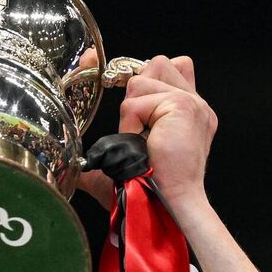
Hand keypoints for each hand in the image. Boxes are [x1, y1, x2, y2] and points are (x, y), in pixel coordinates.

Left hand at [78, 55, 216, 217]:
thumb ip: (112, 149)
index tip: (103, 69)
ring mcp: (191, 102)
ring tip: (142, 142)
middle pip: (156, 64)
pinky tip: (142, 145)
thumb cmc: (150, 194)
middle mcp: (196, 103)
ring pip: (141, 81)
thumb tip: (75, 162)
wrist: (167, 207)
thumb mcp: (130, 162)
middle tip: (139, 132)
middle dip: (136, 95)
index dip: (143, 68)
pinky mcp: (181, 105)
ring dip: (132, 113)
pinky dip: (130, 124)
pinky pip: (135, 103)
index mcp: (189, 113)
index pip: (173, 65)